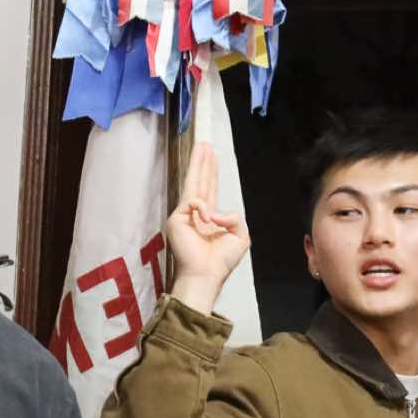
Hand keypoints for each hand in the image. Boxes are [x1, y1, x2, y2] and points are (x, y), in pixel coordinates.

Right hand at [165, 140, 250, 314]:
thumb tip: (214, 210)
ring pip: (194, 184)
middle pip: (200, 182)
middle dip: (202, 162)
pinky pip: (194, 202)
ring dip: (198, 165)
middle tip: (204, 144)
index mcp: (210, 219)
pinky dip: (205, 209)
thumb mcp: (240, 235)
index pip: (210, 190)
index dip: (211, 173)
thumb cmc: (221, 260)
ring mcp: (185, 216)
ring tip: (202, 146)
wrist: (206, 274)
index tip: (212, 157)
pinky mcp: (177, 219)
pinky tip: (209, 219)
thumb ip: (234, 217)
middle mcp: (196, 214)